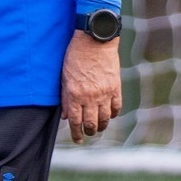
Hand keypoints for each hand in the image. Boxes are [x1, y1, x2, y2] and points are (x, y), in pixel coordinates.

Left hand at [61, 30, 121, 144]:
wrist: (95, 41)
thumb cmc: (75, 56)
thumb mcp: (64, 76)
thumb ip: (65, 98)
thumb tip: (66, 116)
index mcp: (75, 94)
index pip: (75, 121)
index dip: (76, 134)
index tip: (78, 140)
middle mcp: (90, 97)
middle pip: (91, 123)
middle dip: (89, 132)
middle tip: (88, 133)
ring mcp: (104, 93)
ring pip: (105, 118)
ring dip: (101, 126)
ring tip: (99, 127)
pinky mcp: (115, 87)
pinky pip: (116, 107)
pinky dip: (113, 114)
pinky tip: (110, 115)